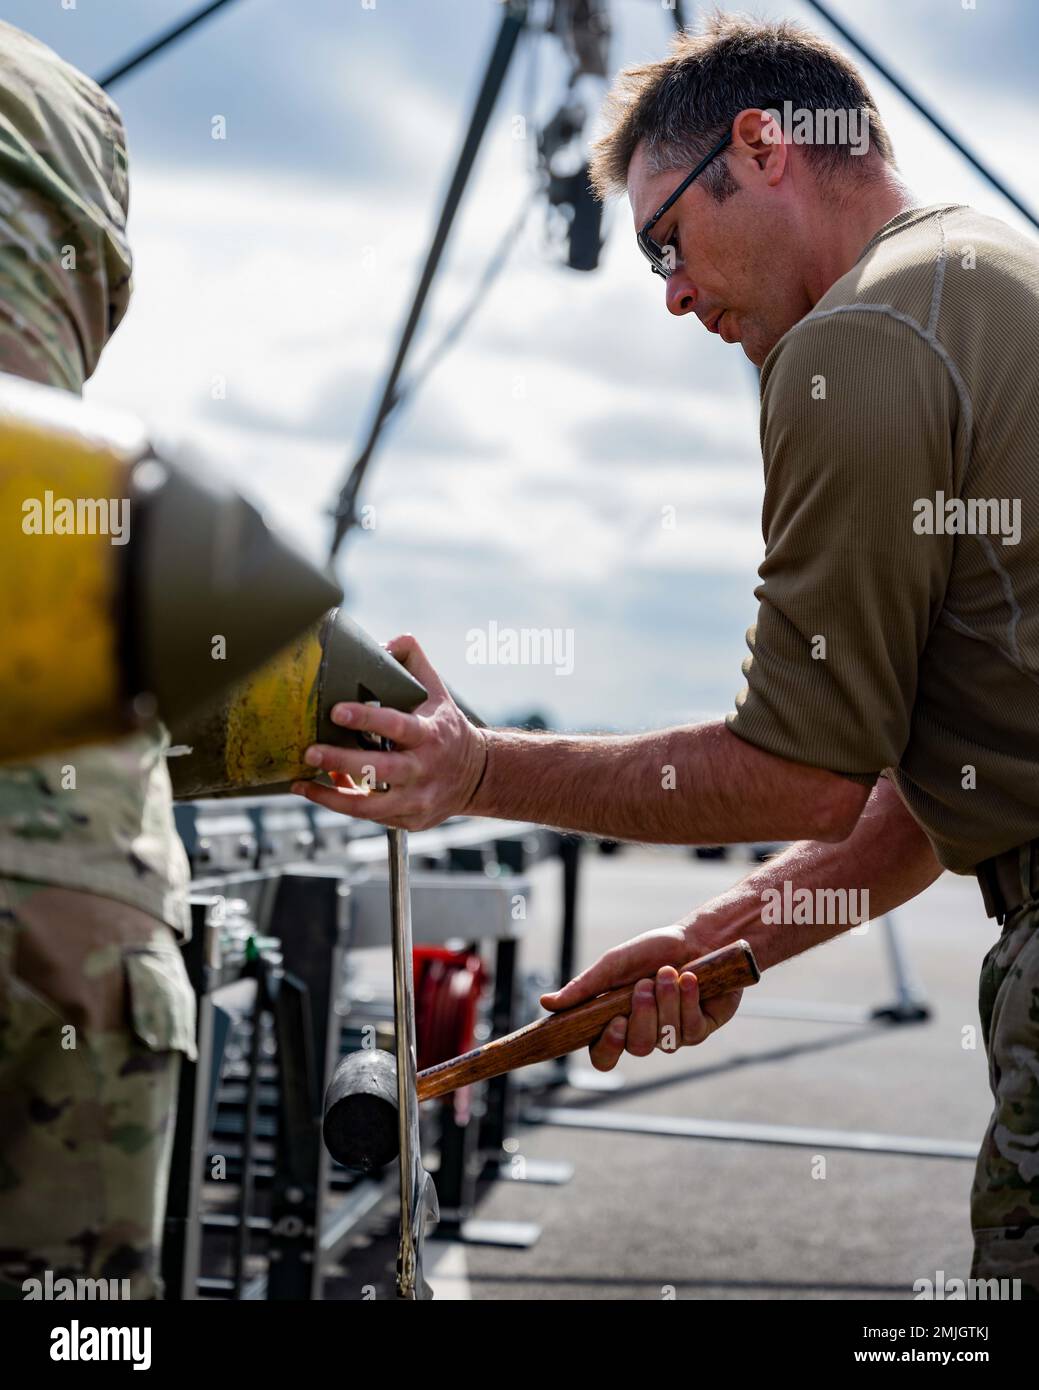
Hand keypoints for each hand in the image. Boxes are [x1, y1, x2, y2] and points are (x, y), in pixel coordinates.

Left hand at [290, 634, 487, 830]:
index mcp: (429, 734)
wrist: (478, 775)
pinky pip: (370, 815)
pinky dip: (341, 804)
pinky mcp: (408, 819)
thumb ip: (413, 661)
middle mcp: (424, 769)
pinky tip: (317, 791)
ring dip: (333, 796)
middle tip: (310, 750)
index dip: (366, 719)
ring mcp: (417, 799)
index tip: (337, 712)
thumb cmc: (447, 729)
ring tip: (302, 783)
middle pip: (380, 770)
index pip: (397, 726)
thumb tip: (387, 642)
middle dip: (342, 761)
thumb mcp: (438, 692)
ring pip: (371, 806)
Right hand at [539, 923, 742, 1071]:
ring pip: (666, 1039)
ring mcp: (673, 1035)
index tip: (616, 1022)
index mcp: (617, 1021)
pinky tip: (690, 980)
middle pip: (638, 1047)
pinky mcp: (700, 1029)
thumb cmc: (652, 950)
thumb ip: (583, 986)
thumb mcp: (614, 963)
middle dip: (643, 1014)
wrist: (697, 937)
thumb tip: (545, 1003)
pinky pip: (692, 1030)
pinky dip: (689, 1001)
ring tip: (668, 972)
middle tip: (645, 984)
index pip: (604, 1056)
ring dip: (667, 1001)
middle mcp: (644, 1033)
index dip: (608, 1048)